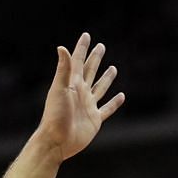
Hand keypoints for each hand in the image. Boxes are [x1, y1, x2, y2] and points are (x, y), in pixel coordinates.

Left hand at [34, 33, 123, 159]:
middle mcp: (80, 93)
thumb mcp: (59, 89)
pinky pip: (107, 109)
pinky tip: (121, 96)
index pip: (78, 62)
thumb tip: (62, 47)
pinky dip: (114, 103)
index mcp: (72, 84)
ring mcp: (88, 106)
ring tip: (113, 68)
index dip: (82, 48)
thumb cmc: (55, 115)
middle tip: (101, 46)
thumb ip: (64, 69)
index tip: (86, 35)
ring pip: (100, 88)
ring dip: (106, 78)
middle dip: (95, 59)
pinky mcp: (94, 120)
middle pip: (90, 71)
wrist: (57, 141)